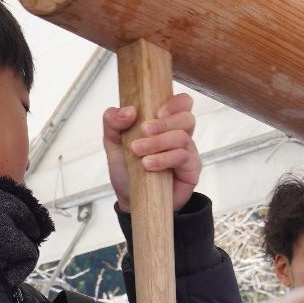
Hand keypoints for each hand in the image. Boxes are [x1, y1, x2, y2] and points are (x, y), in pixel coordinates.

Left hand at [104, 95, 201, 212]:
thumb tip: (129, 110)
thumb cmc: (127, 168)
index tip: (156, 111)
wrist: (130, 199)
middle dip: (163, 123)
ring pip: (183, 137)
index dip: (175, 103)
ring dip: (159, 142)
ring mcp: (187, 152)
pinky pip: (184, 157)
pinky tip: (149, 165)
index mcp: (165, 122)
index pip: (182, 103)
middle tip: (143, 130)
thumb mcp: (112, 141)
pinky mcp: (191, 170)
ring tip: (139, 152)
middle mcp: (180, 134)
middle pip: (186, 117)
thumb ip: (113, 121)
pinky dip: (165, 159)